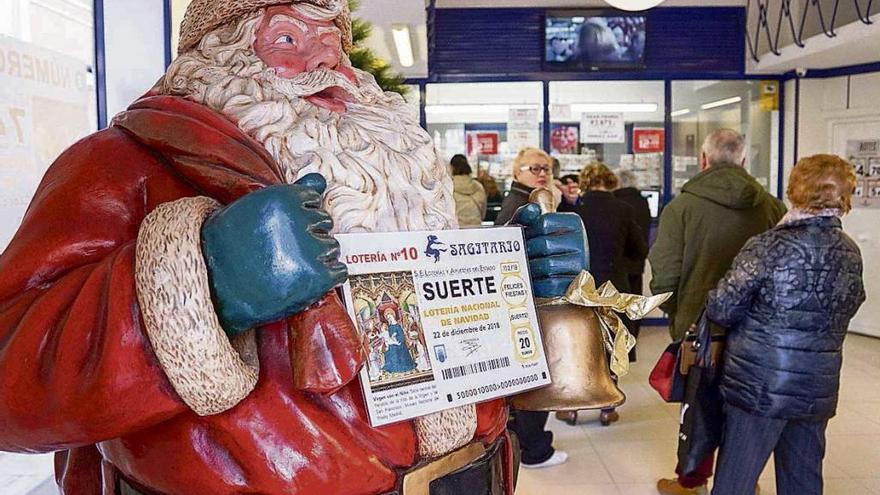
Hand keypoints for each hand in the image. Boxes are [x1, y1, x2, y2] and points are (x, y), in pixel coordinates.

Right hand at [201, 174, 346, 335]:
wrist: (213, 286)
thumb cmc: (234, 244)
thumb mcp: (258, 209)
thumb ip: (294, 194)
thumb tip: (320, 180)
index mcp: (283, 198)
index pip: (314, 200)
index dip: (298, 217)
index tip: (282, 230)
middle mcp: (297, 220)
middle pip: (324, 223)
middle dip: (309, 235)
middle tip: (283, 251)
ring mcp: (308, 249)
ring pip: (332, 247)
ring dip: (317, 257)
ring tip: (288, 266)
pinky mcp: (315, 277)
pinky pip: (339, 271)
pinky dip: (327, 277)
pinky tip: (305, 279)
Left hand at [510, 204, 588, 297]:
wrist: (544, 269)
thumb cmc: (537, 245)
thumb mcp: (530, 227)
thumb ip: (526, 214)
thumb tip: (532, 209)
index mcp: (572, 222)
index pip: (543, 222)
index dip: (527, 230)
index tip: (522, 237)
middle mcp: (580, 241)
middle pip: (544, 245)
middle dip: (527, 251)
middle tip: (518, 254)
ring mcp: (580, 263)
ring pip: (548, 265)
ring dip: (531, 268)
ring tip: (523, 267)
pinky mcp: (575, 283)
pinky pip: (553, 284)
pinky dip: (538, 284)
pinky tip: (533, 280)